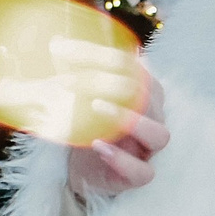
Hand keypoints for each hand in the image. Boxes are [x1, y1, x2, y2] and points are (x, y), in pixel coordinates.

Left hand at [60, 44, 167, 205]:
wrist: (78, 167)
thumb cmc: (84, 126)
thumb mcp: (74, 97)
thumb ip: (71, 73)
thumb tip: (56, 40)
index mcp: (140, 91)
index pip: (129, 65)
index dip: (97, 54)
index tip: (62, 48)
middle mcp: (151, 117)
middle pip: (149, 95)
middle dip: (118, 83)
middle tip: (82, 78)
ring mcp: (147, 148)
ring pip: (158, 134)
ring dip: (132, 120)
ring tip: (99, 108)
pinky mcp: (137, 175)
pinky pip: (142, 171)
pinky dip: (123, 160)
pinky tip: (99, 146)